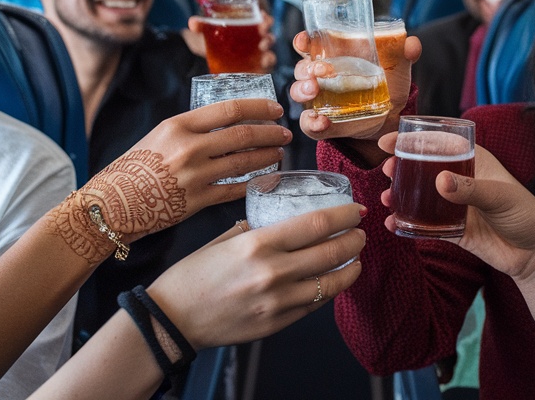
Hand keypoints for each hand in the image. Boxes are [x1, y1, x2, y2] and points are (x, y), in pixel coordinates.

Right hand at [49, 99, 289, 262]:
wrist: (110, 204)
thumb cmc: (132, 168)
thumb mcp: (159, 136)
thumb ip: (190, 129)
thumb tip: (226, 124)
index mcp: (178, 125)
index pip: (228, 109)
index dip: (258, 108)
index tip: (274, 109)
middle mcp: (188, 147)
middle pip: (242, 134)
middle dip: (270, 132)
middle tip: (285, 133)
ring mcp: (194, 176)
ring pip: (243, 162)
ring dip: (266, 157)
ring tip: (279, 154)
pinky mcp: (196, 202)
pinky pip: (234, 190)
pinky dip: (252, 184)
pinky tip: (264, 179)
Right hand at [149, 203, 365, 349]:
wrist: (174, 319)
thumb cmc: (194, 275)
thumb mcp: (225, 239)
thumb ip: (257, 228)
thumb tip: (283, 220)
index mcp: (258, 243)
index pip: (316, 224)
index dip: (344, 216)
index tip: (356, 210)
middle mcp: (272, 272)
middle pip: (331, 252)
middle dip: (354, 240)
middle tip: (361, 232)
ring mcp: (278, 301)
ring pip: (330, 283)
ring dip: (350, 268)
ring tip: (355, 258)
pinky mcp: (278, 323)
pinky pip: (314, 304)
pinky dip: (329, 290)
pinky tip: (332, 280)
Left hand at [185, 11, 276, 72]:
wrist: (213, 57)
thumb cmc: (216, 38)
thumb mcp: (208, 30)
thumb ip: (201, 25)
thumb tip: (192, 23)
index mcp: (249, 23)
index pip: (262, 17)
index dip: (265, 16)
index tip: (262, 16)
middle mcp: (256, 36)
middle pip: (268, 31)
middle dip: (267, 30)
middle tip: (262, 32)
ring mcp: (258, 51)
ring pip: (269, 47)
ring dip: (268, 45)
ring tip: (262, 47)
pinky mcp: (257, 64)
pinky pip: (268, 63)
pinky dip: (269, 62)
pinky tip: (263, 62)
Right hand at [289, 31, 420, 146]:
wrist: (391, 119)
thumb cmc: (388, 85)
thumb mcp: (398, 68)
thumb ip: (404, 54)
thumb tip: (412, 43)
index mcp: (334, 56)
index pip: (310, 44)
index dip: (303, 41)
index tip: (304, 41)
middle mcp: (321, 77)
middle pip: (301, 68)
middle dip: (305, 68)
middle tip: (320, 71)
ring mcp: (319, 101)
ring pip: (298, 92)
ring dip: (302, 90)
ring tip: (315, 91)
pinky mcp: (322, 124)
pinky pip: (308, 124)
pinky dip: (311, 123)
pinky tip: (322, 122)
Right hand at [374, 137, 534, 281]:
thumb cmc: (526, 216)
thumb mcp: (501, 197)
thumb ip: (471, 189)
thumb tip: (440, 181)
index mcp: (474, 161)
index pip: (441, 142)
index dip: (414, 138)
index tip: (389, 141)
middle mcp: (461, 179)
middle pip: (424, 166)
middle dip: (402, 165)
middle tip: (386, 169)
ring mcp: (454, 205)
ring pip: (420, 195)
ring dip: (400, 194)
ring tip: (387, 197)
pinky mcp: (452, 229)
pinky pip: (424, 224)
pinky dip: (407, 223)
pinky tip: (393, 223)